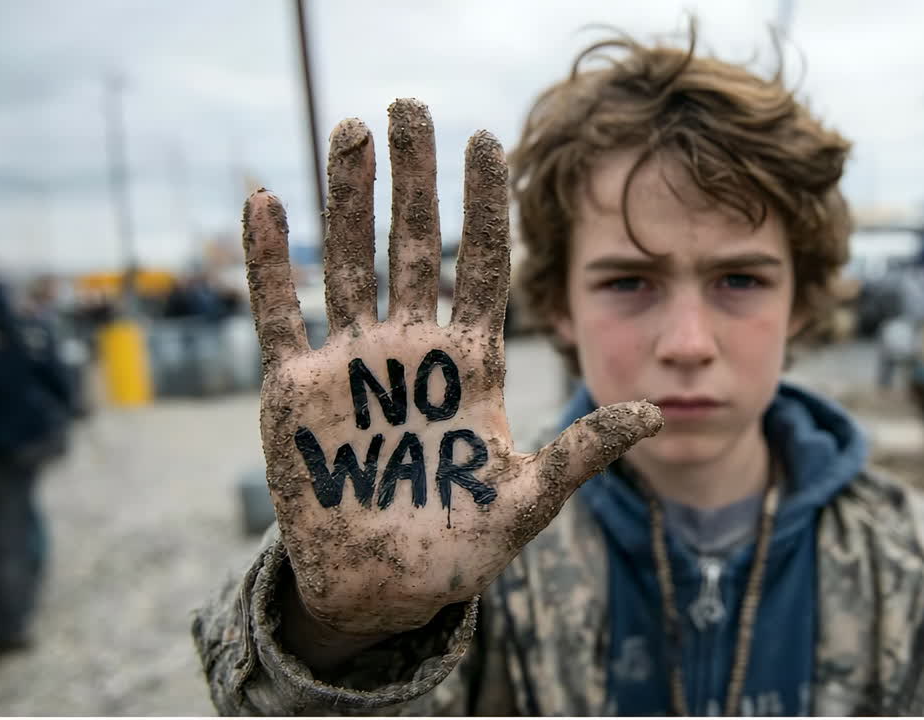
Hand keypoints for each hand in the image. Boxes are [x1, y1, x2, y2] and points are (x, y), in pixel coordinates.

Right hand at [243, 100, 661, 635]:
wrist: (386, 591)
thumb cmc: (462, 546)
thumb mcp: (531, 496)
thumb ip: (584, 451)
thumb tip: (656, 412)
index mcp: (470, 365)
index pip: (482, 265)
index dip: (485, 205)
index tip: (488, 141)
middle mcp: (412, 351)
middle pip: (413, 245)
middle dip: (413, 178)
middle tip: (412, 107)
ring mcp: (352, 366)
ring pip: (348, 263)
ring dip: (347, 197)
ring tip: (351, 128)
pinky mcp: (295, 392)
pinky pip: (279, 313)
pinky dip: (268, 262)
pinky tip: (266, 200)